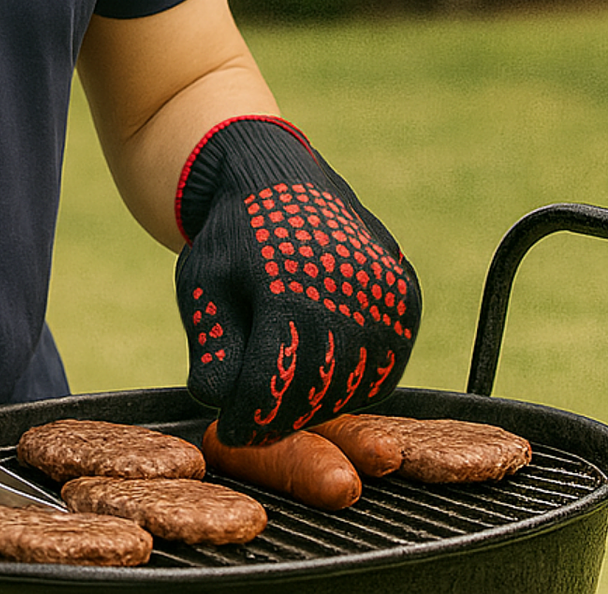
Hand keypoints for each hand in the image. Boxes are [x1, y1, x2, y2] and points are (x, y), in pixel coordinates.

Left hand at [175, 115, 418, 444]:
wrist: (272, 173)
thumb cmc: (231, 235)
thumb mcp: (202, 285)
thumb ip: (212, 347)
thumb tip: (217, 404)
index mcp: (290, 286)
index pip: (273, 384)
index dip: (250, 419)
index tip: (233, 434)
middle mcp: (348, 289)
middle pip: (320, 391)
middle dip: (284, 419)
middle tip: (258, 424)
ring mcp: (384, 290)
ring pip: (359, 384)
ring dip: (323, 403)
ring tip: (286, 397)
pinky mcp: (405, 293)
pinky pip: (387, 363)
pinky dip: (358, 381)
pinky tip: (323, 375)